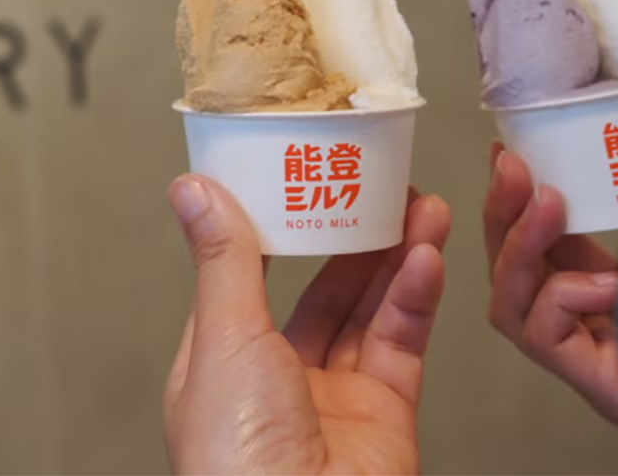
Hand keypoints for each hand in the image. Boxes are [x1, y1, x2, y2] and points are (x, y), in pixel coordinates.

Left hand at [163, 176, 451, 474]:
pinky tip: (426, 254)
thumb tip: (191, 189)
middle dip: (351, 232)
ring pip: (368, 309)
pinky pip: (402, 341)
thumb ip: (223, 262)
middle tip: (379, 180)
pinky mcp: (387, 415)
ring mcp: (334, 397)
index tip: (301, 170)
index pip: (248, 273)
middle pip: (319, 287)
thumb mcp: (224, 342)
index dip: (277, 222)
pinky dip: (416, 295)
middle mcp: (276, 378)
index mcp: (220, 361)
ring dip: (394, 253)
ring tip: (419, 201)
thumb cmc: (239, 465)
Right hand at [482, 73, 617, 433]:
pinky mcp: (579, 372)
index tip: (506, 146)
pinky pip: (541, 327)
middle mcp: (569, 315)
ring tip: (549, 204)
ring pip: (507, 297)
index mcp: (585, 280)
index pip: (523, 236)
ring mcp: (570, 348)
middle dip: (497, 209)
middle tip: (511, 163)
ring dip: (520, 245)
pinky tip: (611, 283)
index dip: (507, 194)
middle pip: (501, 263)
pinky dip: (570, 294)